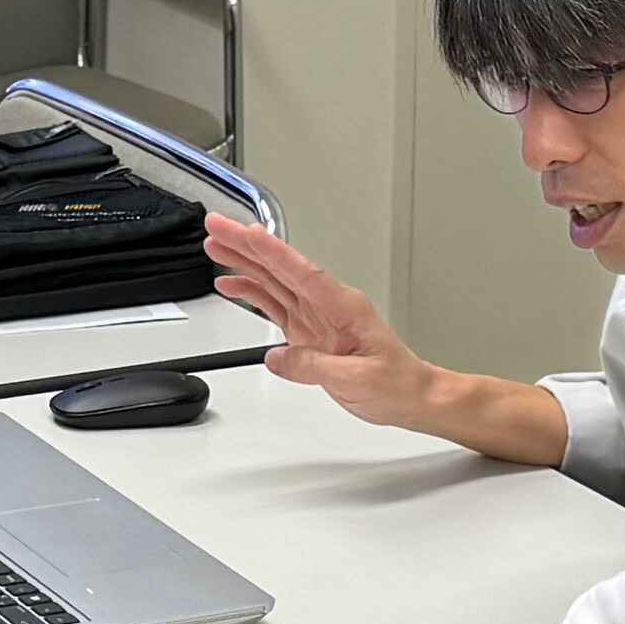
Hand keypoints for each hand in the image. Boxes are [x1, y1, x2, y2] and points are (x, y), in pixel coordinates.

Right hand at [205, 216, 441, 426]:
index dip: (273, 252)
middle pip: (281, 269)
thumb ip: (314, 367)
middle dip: (247, 246)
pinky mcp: (308, 333)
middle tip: (216, 227)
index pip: (302, 272)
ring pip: (274, 282)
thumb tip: (278, 357)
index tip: (246, 233)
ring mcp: (316, 317)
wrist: (410, 396)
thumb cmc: (396, 382)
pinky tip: (233, 287)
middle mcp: (327, 305)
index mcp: (344, 306)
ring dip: (244, 264)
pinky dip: (252, 295)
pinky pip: (274, 307)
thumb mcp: (357, 379)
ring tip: (215, 248)